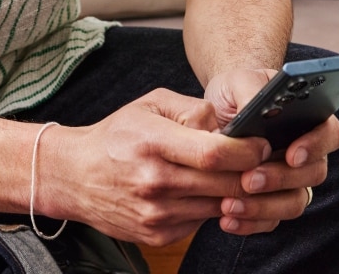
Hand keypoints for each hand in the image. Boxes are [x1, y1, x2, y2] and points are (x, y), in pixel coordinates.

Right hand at [34, 88, 270, 245]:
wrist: (75, 175)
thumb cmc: (116, 135)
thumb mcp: (150, 104)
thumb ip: (191, 109)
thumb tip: (226, 125)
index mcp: (154, 142)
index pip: (214, 153)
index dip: (246, 150)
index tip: (261, 143)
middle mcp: (156, 182)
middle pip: (224, 184)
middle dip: (252, 174)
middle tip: (263, 161)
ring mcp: (157, 213)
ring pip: (218, 206)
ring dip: (236, 192)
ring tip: (238, 174)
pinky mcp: (158, 234)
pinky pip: (201, 221)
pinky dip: (212, 206)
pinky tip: (207, 189)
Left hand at [205, 69, 338, 234]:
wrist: (218, 109)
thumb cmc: (236, 89)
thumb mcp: (240, 80)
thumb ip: (253, 92)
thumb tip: (258, 111)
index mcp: (309, 117)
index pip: (330, 133)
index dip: (316, 146)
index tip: (292, 154)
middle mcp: (307, 150)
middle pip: (313, 173)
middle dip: (281, 179)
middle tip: (250, 179)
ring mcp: (292, 177)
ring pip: (294, 202)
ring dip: (264, 207)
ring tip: (231, 203)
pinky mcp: (272, 198)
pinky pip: (271, 219)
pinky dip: (250, 222)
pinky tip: (228, 218)